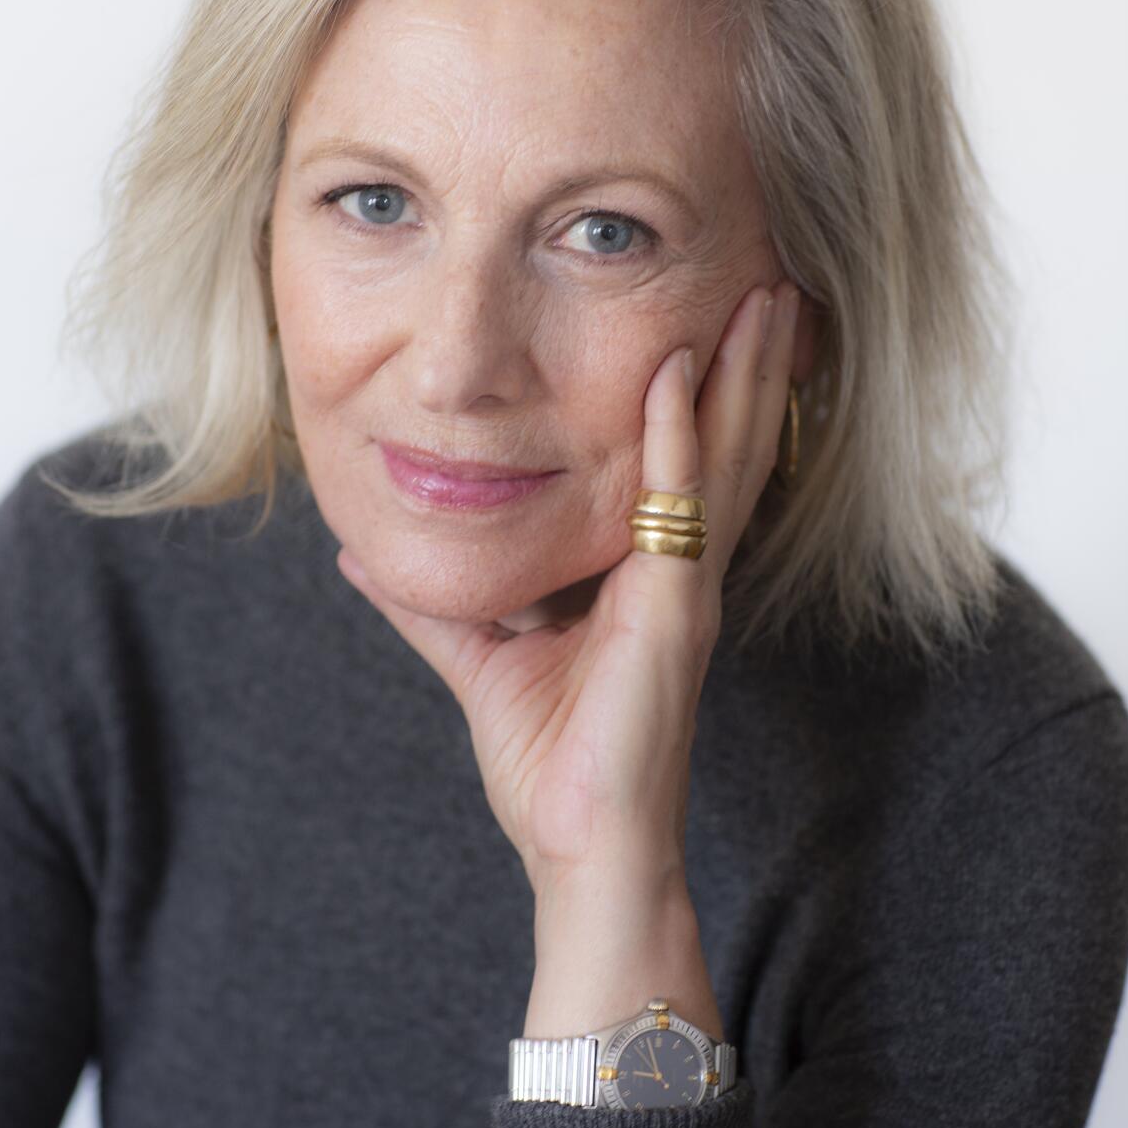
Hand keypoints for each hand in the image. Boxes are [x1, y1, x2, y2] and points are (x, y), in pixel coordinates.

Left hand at [336, 279, 801, 897]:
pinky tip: (677, 371)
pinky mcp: (674, 615)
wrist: (581, 852)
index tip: (714, 314)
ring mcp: (684, 589)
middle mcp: (679, 572)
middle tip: (767, 276)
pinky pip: (677, 507)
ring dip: (741, 374)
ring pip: (723, 459)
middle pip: (725, 443)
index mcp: (648, 578)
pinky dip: (674, 436)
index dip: (710, 391)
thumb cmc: (550, 767)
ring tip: (763, 295)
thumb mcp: (478, 660)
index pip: (689, 463)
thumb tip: (360, 556)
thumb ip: (430, 604)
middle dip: (748, 361)